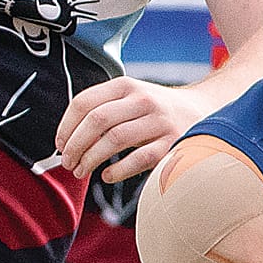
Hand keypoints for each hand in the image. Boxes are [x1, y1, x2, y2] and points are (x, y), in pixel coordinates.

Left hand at [56, 75, 198, 182]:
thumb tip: (67, 138)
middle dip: (75, 144)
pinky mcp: (173, 143)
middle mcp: (143, 99)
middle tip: (67, 163)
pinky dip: (118, 170)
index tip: (59, 145)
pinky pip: (139, 158)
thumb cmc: (156, 111)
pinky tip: (107, 176)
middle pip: (96, 120)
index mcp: (126, 85)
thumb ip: (103, 109)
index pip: (84, 102)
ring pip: (114, 139)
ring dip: (91, 159)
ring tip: (82, 171)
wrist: (203, 112)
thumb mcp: (131, 98)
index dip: (66, 126)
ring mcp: (160, 121)